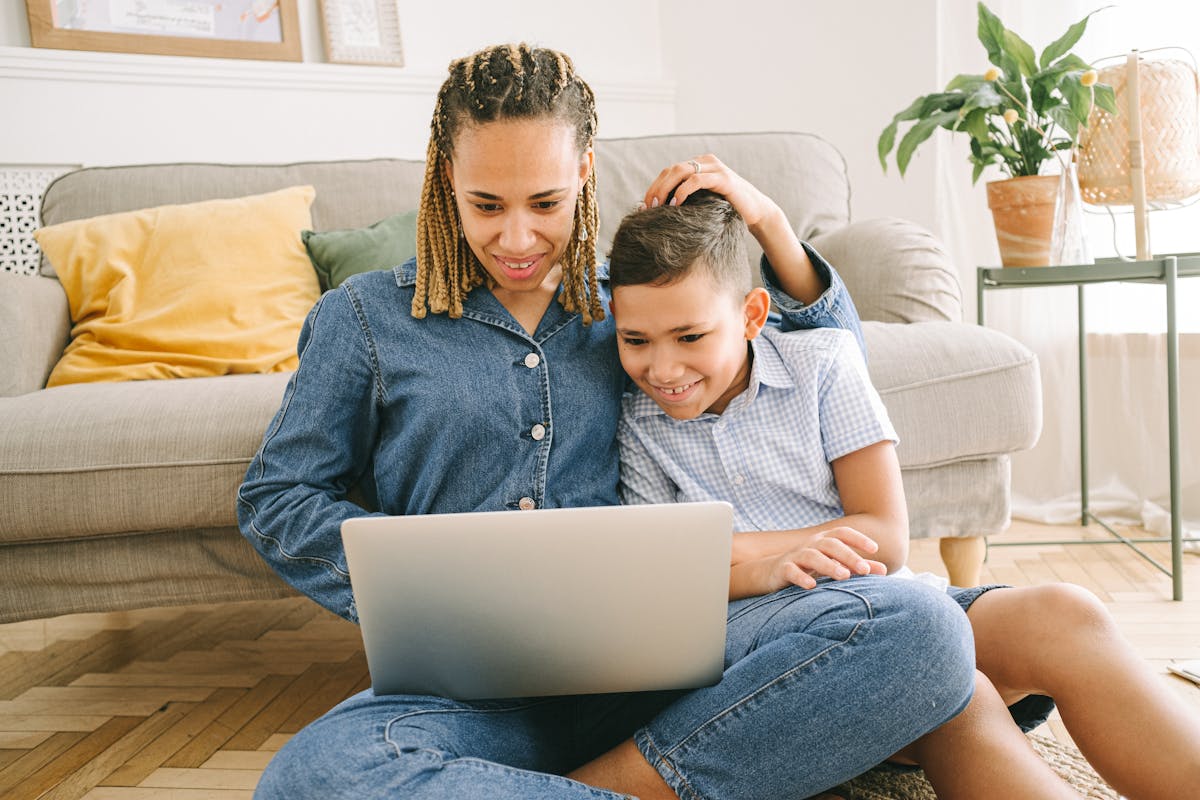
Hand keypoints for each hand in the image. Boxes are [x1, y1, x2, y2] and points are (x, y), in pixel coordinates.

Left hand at [641, 154, 779, 229]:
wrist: (756, 212)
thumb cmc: (726, 210)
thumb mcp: (702, 202)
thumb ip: (685, 198)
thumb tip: (657, 209)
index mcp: (698, 165)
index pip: (669, 171)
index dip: (654, 187)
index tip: (644, 206)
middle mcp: (706, 161)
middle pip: (672, 169)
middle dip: (656, 188)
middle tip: (647, 207)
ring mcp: (715, 168)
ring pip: (681, 171)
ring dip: (665, 189)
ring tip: (658, 206)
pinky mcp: (724, 179)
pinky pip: (697, 180)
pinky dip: (683, 191)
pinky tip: (676, 204)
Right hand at [757, 527, 886, 592]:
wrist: (772, 572)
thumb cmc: (809, 568)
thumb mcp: (833, 565)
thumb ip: (857, 566)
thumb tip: (884, 570)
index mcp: (824, 541)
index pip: (842, 533)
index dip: (858, 538)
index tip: (875, 548)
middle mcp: (811, 545)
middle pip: (830, 544)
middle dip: (848, 555)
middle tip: (864, 569)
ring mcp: (796, 556)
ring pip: (812, 556)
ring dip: (829, 565)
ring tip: (843, 575)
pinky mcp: (783, 569)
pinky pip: (791, 570)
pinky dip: (801, 577)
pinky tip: (812, 585)